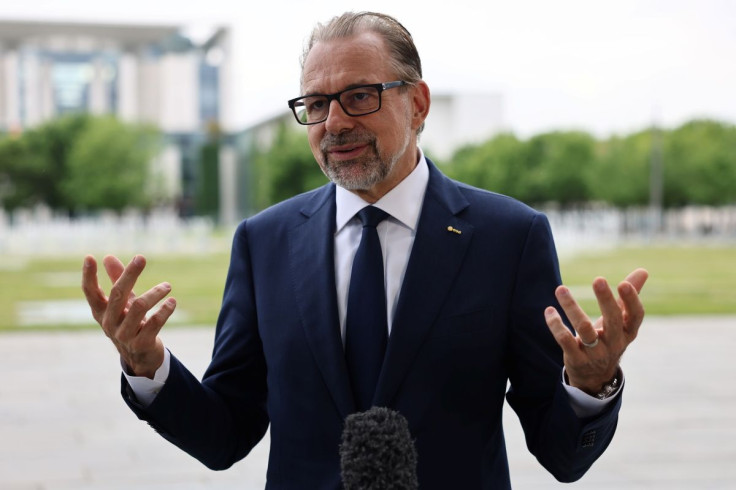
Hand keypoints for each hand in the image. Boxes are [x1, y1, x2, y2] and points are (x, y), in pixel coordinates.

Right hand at [82, 254, 175, 378]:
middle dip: (129, 274)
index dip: (89, 276)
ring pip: (139, 307)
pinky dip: (165, 310)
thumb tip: (108, 256)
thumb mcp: (123, 303)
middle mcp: (109, 323)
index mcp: (101, 312)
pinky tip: (172, 302)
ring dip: (155, 293)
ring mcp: (124, 335)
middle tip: (141, 258)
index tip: (90, 257)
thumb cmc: (131, 323)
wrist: (141, 358)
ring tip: (167, 286)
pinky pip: (154, 323)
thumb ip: (117, 280)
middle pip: (117, 294)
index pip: (90, 292)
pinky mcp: (141, 343)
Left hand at [544, 268, 647, 394]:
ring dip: (571, 307)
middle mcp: (614, 343)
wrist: (595, 377)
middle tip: (598, 279)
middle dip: (606, 300)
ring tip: (560, 289)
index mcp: (627, 332)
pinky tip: (550, 311)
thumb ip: (628, 297)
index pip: (635, 316)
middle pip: (612, 320)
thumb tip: (643, 270)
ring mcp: (595, 353)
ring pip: (584, 328)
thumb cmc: (608, 340)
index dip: (632, 301)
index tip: (623, 283)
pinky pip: (565, 340)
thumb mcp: (620, 323)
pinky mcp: (576, 359)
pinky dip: (555, 324)